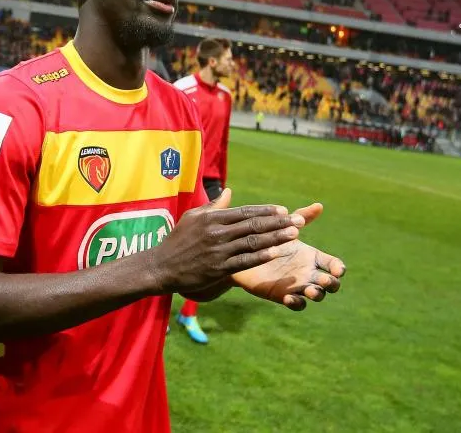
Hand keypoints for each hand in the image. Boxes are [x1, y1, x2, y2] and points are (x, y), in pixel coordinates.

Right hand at [151, 188, 304, 293]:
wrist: (161, 266)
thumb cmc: (177, 240)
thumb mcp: (193, 217)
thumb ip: (213, 206)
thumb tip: (229, 192)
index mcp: (212, 218)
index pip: (245, 212)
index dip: (266, 211)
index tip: (284, 211)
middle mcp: (216, 232)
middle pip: (253, 225)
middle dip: (278, 223)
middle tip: (299, 221)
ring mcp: (218, 251)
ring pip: (252, 242)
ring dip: (275, 238)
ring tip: (294, 235)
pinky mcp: (217, 268)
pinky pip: (244, 261)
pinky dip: (261, 256)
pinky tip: (275, 253)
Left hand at [234, 203, 345, 310]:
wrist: (243, 253)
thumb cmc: (267, 238)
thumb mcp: (284, 227)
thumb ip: (301, 218)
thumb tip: (319, 205)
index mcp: (313, 257)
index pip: (334, 265)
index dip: (338, 268)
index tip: (337, 269)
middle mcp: (309, 273)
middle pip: (331, 283)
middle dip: (331, 284)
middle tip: (325, 280)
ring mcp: (299, 286)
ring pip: (316, 294)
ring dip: (317, 294)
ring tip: (309, 290)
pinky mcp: (284, 295)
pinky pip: (297, 304)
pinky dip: (296, 302)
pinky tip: (289, 297)